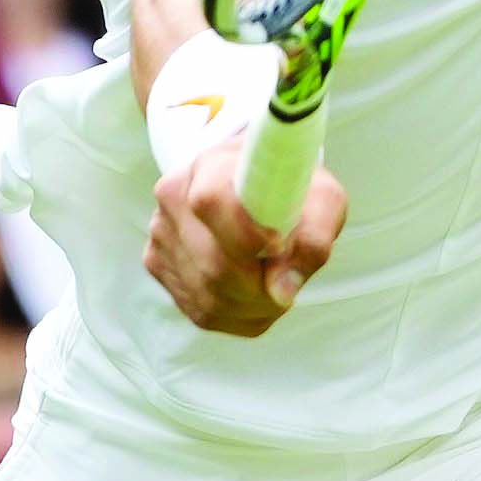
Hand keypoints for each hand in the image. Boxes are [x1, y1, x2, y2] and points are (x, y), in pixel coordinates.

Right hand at [145, 140, 345, 339]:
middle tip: (288, 278)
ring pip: (207, 297)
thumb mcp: (321, 200)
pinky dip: (238, 313)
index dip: (248, 235)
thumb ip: (313, 239)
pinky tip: (254, 294)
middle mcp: (173, 199)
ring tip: (274, 284)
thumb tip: (281, 292)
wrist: (254, 184)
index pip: (211, 202)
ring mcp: (161, 234)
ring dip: (253, 306)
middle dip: (260, 287)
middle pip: (213, 265)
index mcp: (210, 166)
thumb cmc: (292, 190)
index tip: (280, 244)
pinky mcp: (159, 265)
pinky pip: (201, 311)